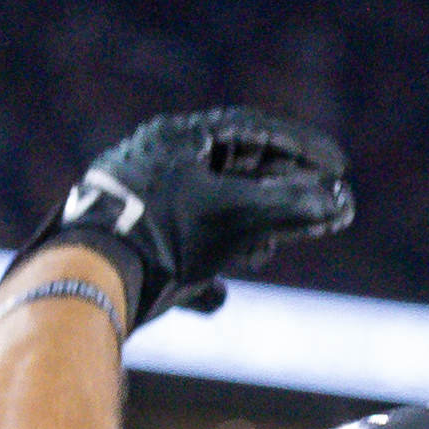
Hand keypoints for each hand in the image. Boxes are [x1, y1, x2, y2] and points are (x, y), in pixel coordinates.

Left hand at [27, 110, 355, 327]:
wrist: (88, 276)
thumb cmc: (163, 235)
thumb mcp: (238, 217)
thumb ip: (293, 208)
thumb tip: (339, 205)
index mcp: (179, 137)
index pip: (255, 131)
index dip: (304, 149)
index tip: (339, 168)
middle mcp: (154, 160)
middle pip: (232, 171)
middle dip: (277, 196)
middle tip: (310, 212)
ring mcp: (134, 200)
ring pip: (205, 210)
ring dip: (243, 233)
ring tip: (263, 255)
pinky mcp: (121, 242)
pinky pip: (173, 251)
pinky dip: (201, 271)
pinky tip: (216, 297)